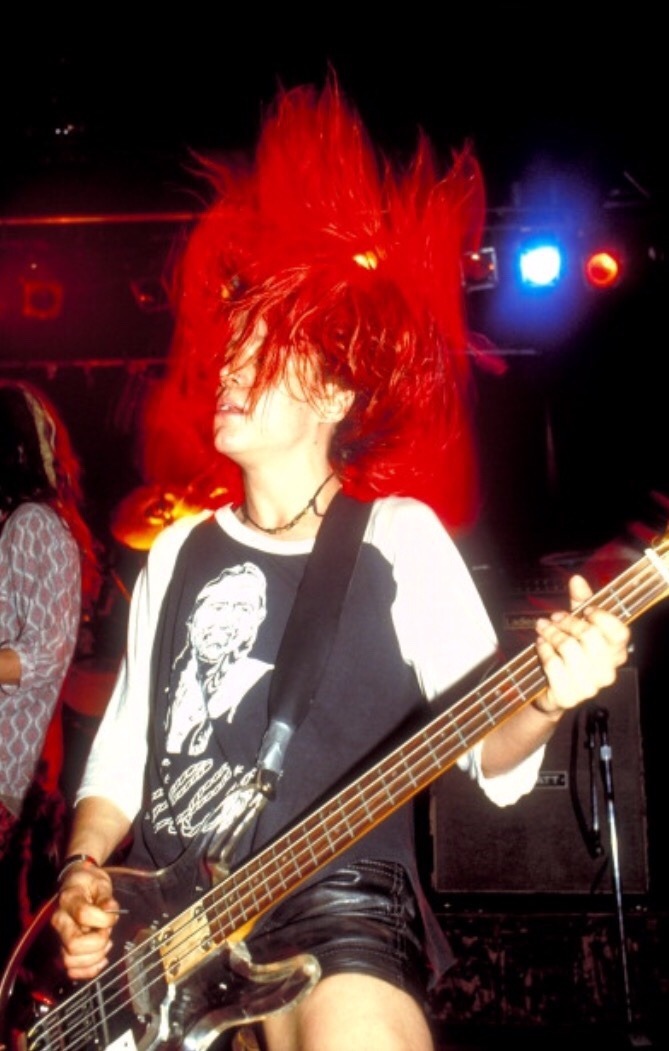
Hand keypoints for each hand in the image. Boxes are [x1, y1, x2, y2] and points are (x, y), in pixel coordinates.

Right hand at [51, 864, 120, 979]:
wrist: (77, 884)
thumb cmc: (90, 883)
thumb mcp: (100, 882)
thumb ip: (106, 896)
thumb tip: (110, 910)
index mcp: (68, 900)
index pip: (83, 915)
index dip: (103, 919)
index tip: (112, 916)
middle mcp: (59, 921)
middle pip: (74, 945)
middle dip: (98, 942)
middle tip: (107, 932)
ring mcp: (59, 937)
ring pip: (70, 961)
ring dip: (94, 957)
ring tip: (105, 944)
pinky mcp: (64, 949)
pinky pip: (71, 970)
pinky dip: (88, 970)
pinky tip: (101, 959)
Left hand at [533, 574, 630, 715]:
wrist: (553, 689)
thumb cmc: (569, 653)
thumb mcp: (577, 624)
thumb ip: (581, 601)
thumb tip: (577, 579)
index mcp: (617, 653)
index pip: (619, 632)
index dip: (601, 616)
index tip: (585, 609)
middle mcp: (608, 672)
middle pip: (589, 635)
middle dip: (567, 622)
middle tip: (554, 618)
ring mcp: (590, 686)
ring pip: (568, 647)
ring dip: (551, 633)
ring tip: (543, 628)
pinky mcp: (569, 695)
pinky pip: (553, 664)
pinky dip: (543, 651)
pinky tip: (541, 645)